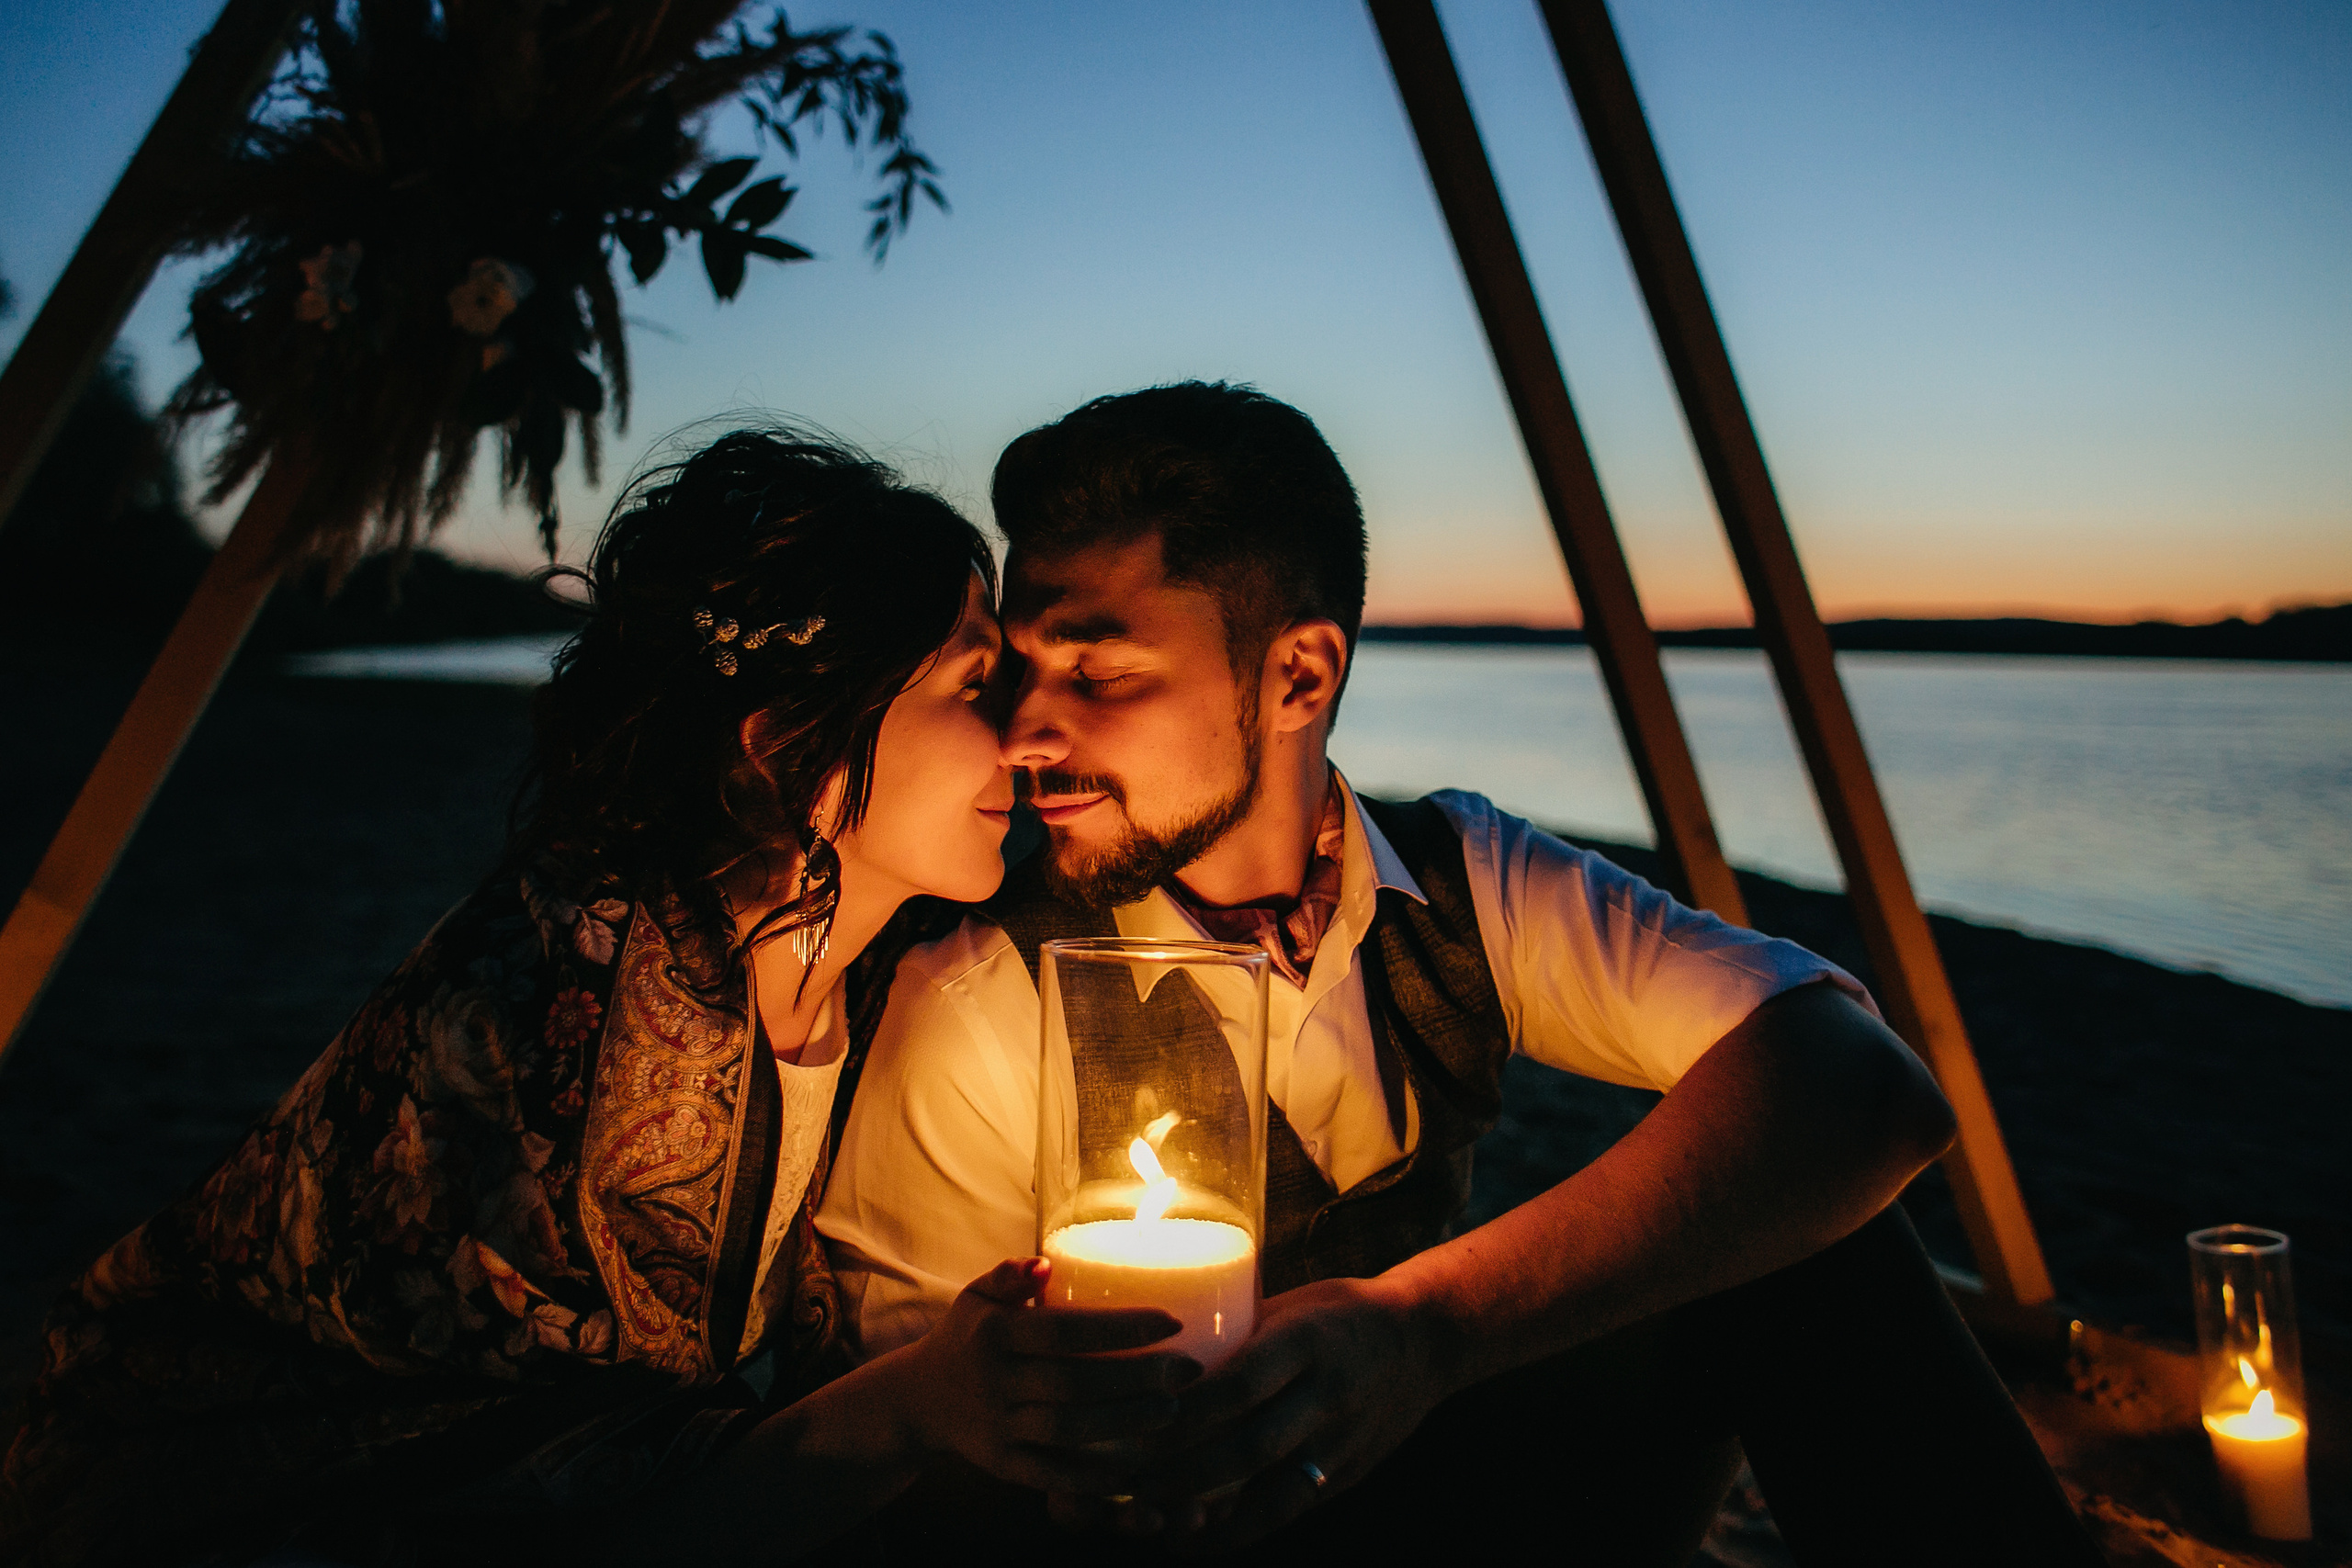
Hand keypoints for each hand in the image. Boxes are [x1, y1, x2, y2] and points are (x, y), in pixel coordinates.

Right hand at [894, 1257, 1202, 1495]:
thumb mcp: (978, 1297)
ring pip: (1066, 1431)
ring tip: (1171, 1412)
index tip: (1172, 1322)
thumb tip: (1045, 1262)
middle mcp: (993, 1382)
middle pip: (1073, 1383)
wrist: (919, 1400)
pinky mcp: (1001, 1465)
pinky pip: (1051, 1475)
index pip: (1063, 1330)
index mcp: (992, 1334)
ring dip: (1123, 1424)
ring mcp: (996, 1428)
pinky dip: (1093, 1476)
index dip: (1119, 1328)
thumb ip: (1010, 1276)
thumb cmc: (969, 1336)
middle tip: (1188, 1371)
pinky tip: (1136, 1468)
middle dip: (1136, 1379)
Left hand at [1112, 1274, 1454, 1550]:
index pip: (1241, 1384)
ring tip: (1156, 1520)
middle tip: (1130, 1482)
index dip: (1187, 1412)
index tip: (1138, 1423)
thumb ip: (1235, 1336)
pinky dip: (1242, 1527)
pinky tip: (1200, 1535)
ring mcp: (1344, 1440)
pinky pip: (1290, 1508)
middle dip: (1184, 1472)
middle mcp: (1329, 1394)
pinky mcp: (1349, 1472)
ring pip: (1270, 1490)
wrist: (1425, 1339)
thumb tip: (1157, 1357)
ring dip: (1209, 1512)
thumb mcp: (1291, 1305)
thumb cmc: (1339, 1313)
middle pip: (1249, 1445)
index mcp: (1309, 1340)